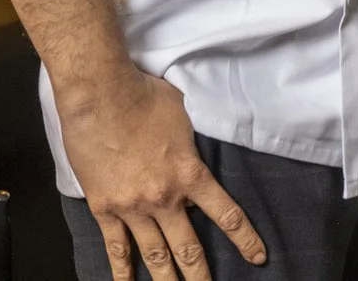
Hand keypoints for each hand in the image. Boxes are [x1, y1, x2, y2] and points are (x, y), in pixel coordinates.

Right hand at [57, 68, 267, 280]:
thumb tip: (196, 141)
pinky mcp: (105, 208)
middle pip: (189, 248)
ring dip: (167, 280)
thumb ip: (193, 138)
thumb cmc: (143, 95)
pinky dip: (122, 270)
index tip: (257, 257)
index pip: (227, 215)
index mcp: (190, 174)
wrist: (100, 95)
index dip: (245, 240)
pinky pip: (117, 246)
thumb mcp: (184, 113)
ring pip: (155, 256)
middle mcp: (165, 198)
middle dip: (201, 276)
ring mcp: (133, 207)